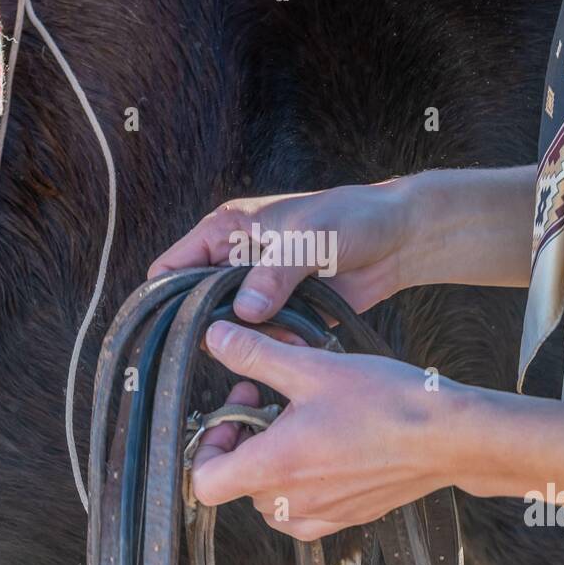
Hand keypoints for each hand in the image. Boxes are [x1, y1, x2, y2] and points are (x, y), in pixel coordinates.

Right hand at [148, 181, 413, 323]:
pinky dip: (275, 345)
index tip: (172, 326)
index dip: (165, 296)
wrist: (398, 238)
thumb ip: (275, 275)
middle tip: (223, 345)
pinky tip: (296, 338)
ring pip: (231, 327)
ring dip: (246, 339)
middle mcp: (234, 263)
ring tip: (269, 340)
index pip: (171, 267)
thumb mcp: (309, 239)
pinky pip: (266, 339)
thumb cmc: (350, 219)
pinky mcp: (284, 313)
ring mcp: (259, 291)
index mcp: (225, 233)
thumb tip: (245, 312)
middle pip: (195, 304)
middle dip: (206, 326)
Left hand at [190, 321, 471, 539]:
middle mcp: (293, 502)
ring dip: (273, 463)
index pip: (203, 483)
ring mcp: (322, 516)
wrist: (449, 438)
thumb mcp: (312, 367)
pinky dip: (302, 483)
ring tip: (300, 422)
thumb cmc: (385, 403)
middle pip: (238, 484)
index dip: (207, 447)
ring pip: (270, 499)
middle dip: (245, 441)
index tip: (232, 415)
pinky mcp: (348, 518)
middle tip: (268, 400)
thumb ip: (256, 355)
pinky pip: (304, 511)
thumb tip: (216, 337)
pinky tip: (327, 445)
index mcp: (275, 467)